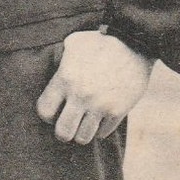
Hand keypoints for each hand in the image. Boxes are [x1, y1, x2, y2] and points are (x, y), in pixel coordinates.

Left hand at [36, 30, 154, 144]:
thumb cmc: (99, 41)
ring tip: (82, 122)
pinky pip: (103, 133)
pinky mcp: (118, 111)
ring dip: (81, 132)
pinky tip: (99, 118)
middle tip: (67, 123)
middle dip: (62, 132)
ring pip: (83, 138)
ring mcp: (100, 105)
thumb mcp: (73, 43)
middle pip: (63, 132)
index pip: (44, 111)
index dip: (47, 114)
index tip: (53, 110)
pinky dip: (99, 128)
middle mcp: (81, 95)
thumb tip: (51, 69)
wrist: (134, 44)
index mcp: (65, 78)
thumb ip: (59, 58)